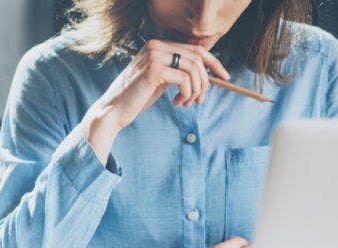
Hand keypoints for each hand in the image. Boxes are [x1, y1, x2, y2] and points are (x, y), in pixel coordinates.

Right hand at [83, 39, 230, 162]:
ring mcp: (154, 56)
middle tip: (200, 100)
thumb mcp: (160, 80)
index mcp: (157, 44)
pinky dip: (187, 94)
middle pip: (197, 57)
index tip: (224, 76)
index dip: (213, 62)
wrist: (113, 111)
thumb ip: (176, 72)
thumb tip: (204, 73)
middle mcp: (155, 45)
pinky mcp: (154, 70)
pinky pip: (185, 80)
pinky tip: (177, 103)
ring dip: (195, 90)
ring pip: (193, 69)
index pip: (194, 48)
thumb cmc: (136, 98)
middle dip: (205, 81)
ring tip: (186, 103)